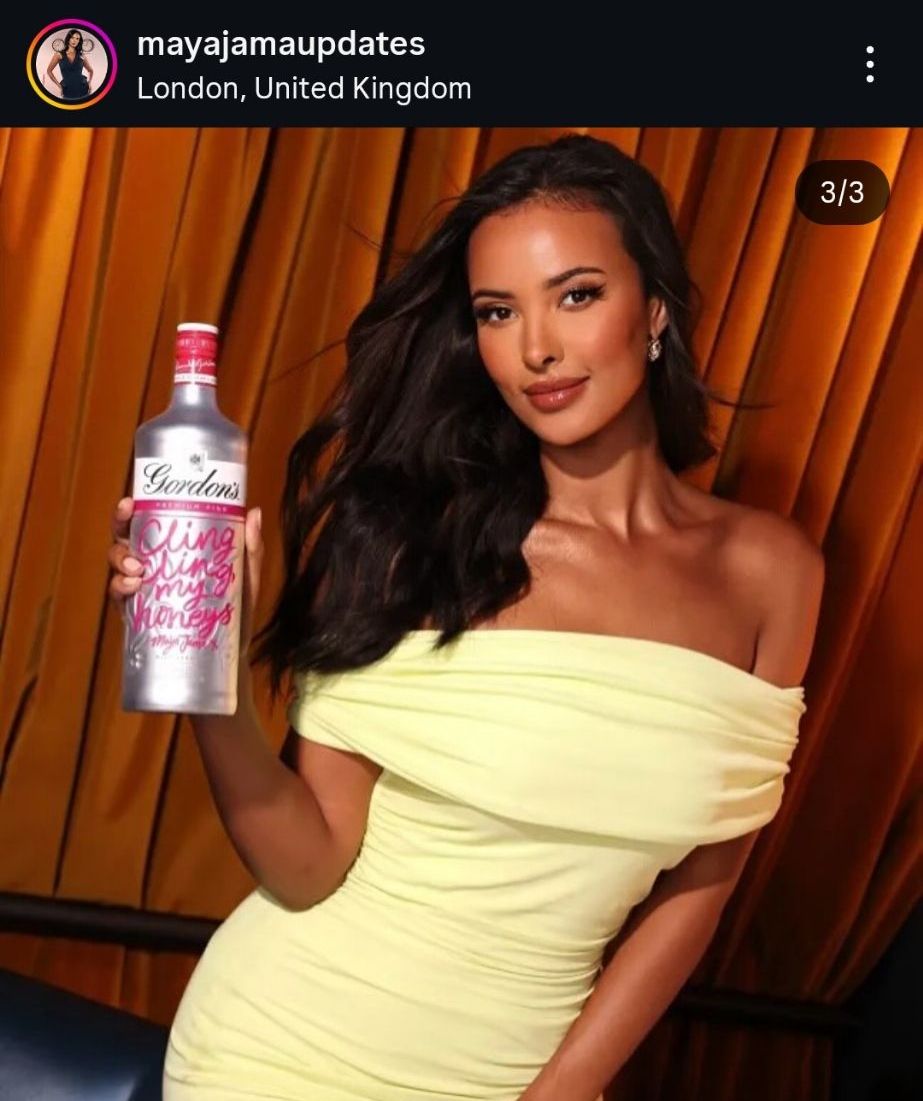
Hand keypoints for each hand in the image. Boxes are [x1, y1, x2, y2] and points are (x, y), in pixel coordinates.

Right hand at [108, 497, 263, 649]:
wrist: (229, 654)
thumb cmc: (235, 611)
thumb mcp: (245, 577)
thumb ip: (250, 548)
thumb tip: (254, 512)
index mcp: (173, 549)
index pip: (146, 521)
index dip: (131, 509)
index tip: (131, 502)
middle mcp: (153, 564)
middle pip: (124, 538)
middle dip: (119, 526)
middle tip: (129, 522)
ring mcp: (142, 589)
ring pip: (118, 565)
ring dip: (121, 560)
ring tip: (138, 569)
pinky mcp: (138, 614)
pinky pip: (119, 597)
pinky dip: (119, 588)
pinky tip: (133, 587)